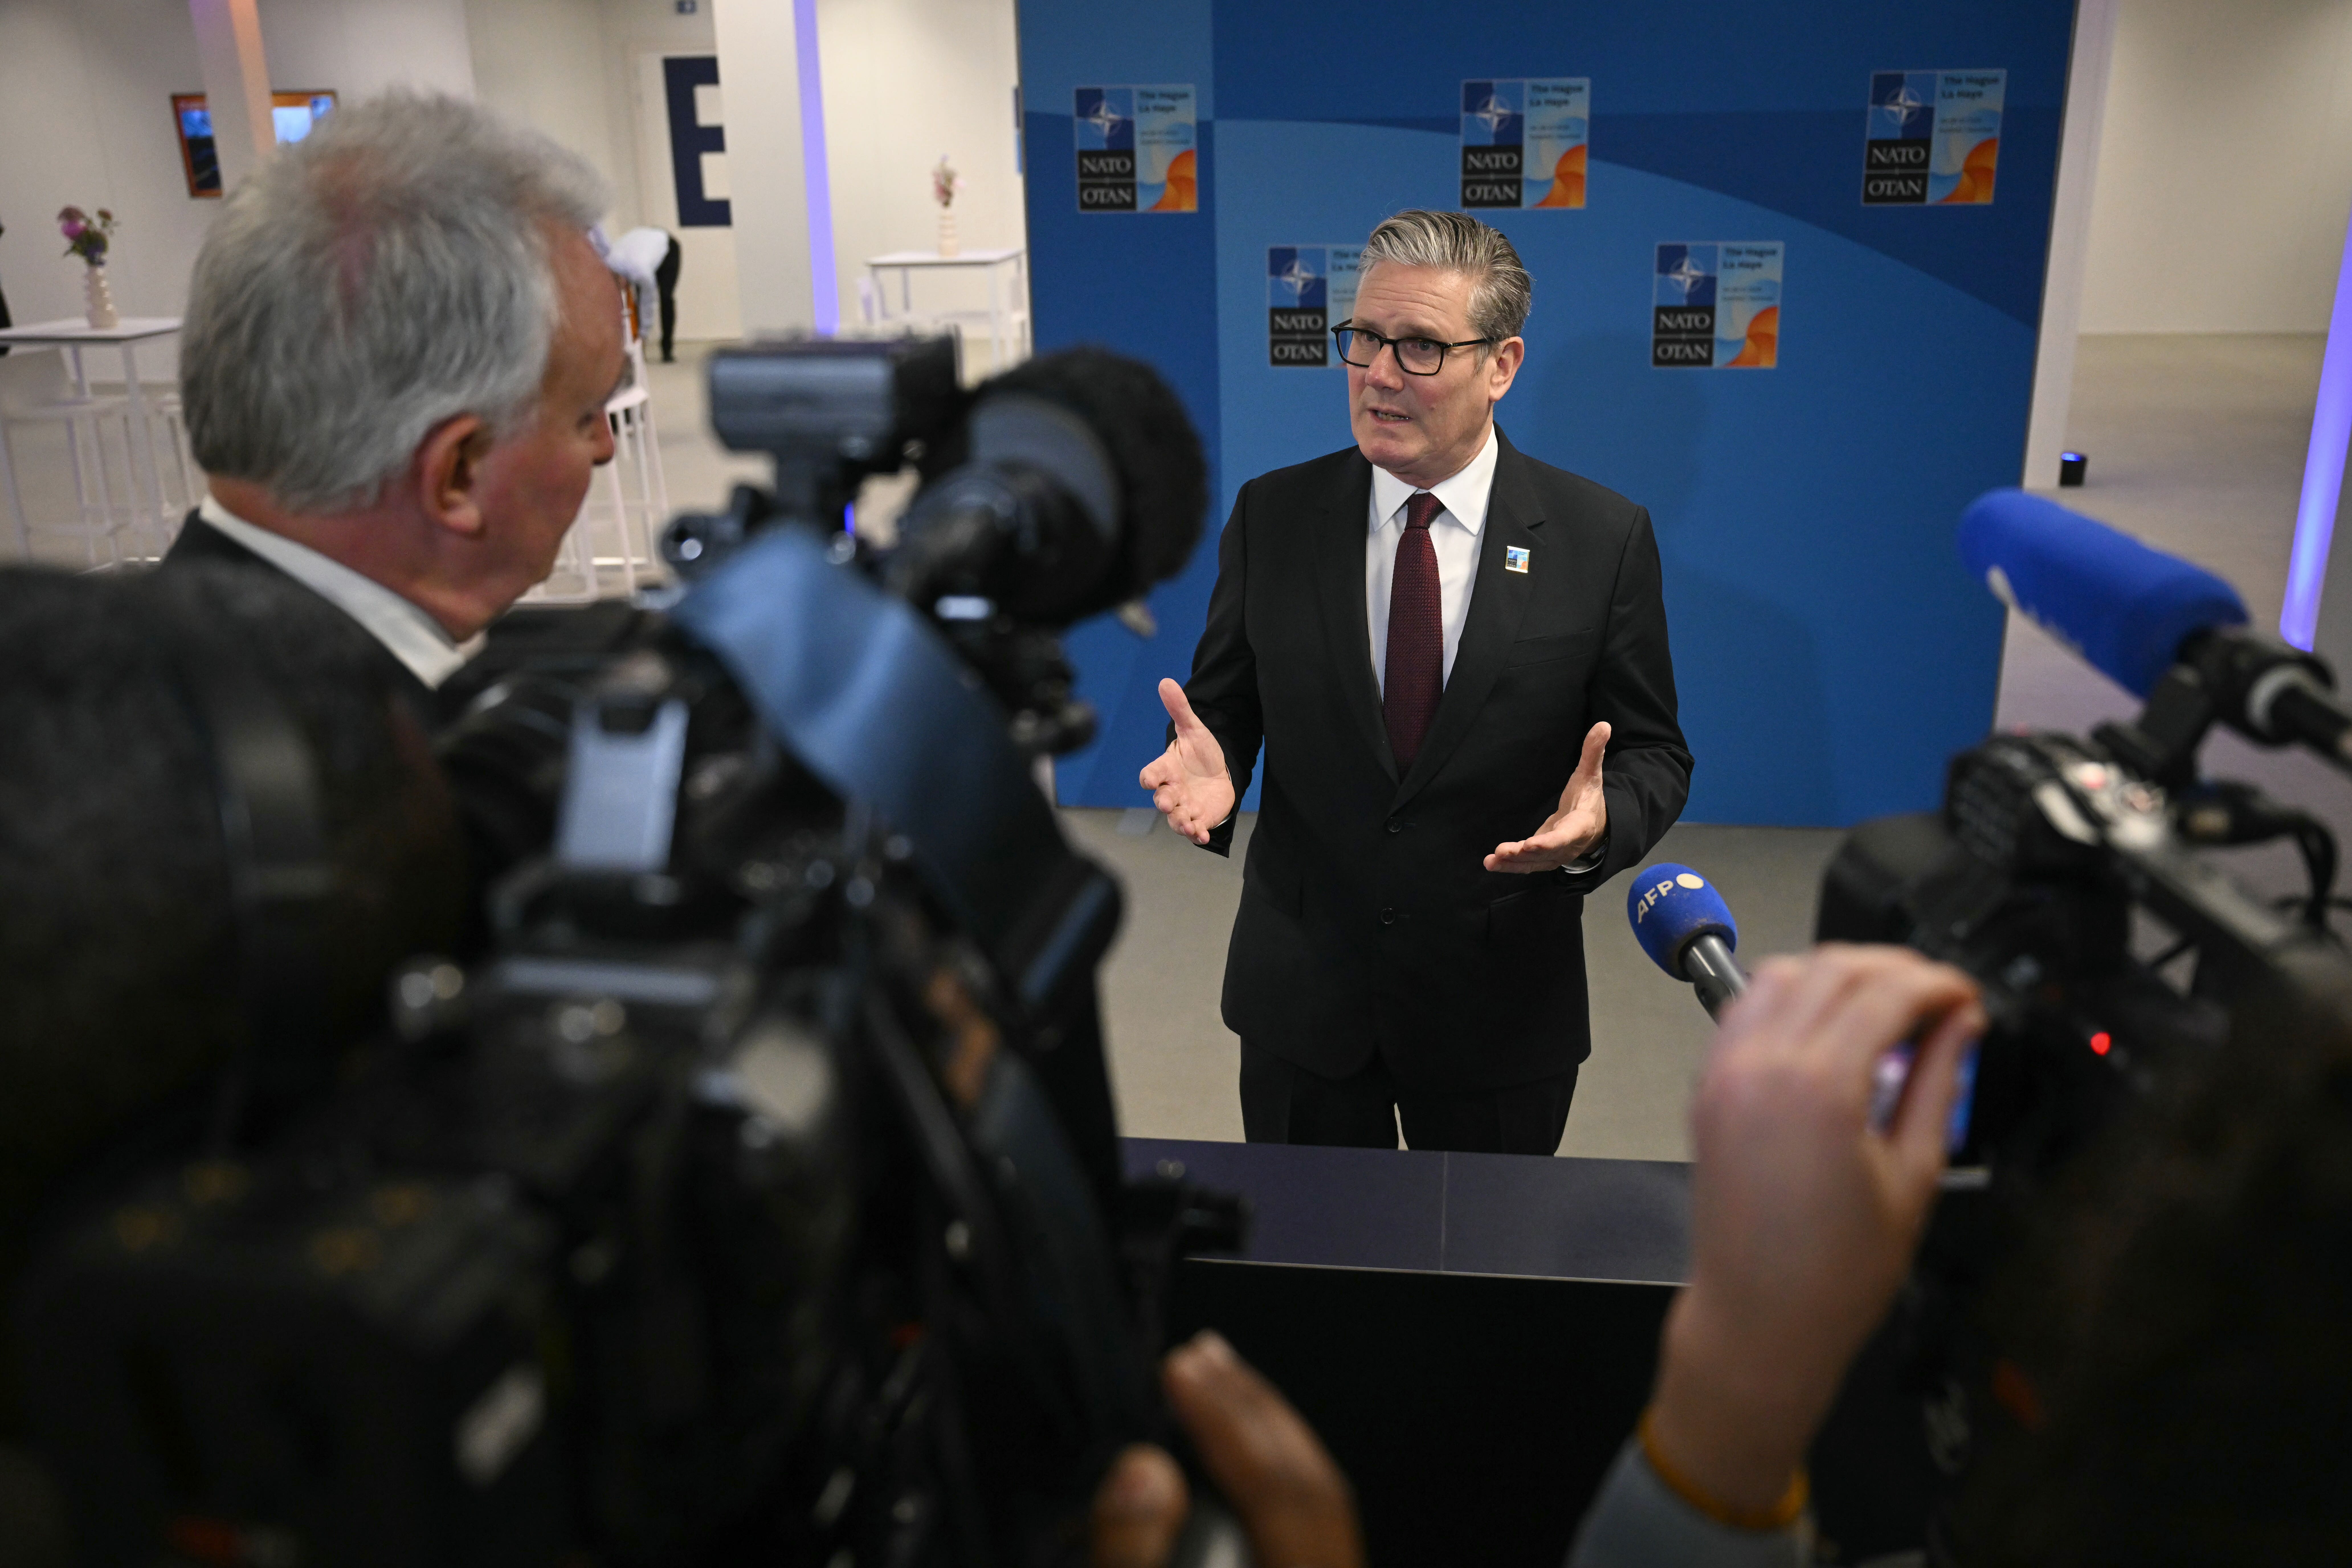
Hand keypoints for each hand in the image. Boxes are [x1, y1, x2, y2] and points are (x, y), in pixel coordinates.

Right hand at [1089, 1331, 1364, 1567]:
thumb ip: (1132, 1558)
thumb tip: (1141, 1469)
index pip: (1274, 1491)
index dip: (1223, 1421)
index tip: (1178, 1369)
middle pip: (1311, 1485)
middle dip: (1252, 1411)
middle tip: (1201, 1353)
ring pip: (1321, 1500)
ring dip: (1269, 1433)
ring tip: (1221, 1378)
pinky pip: (1317, 1523)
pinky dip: (1280, 1474)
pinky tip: (1246, 1448)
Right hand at [1139, 679, 1235, 845]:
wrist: (1218, 773)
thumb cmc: (1200, 753)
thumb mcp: (1193, 729)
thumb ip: (1179, 709)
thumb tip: (1166, 681)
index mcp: (1166, 769)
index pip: (1151, 774)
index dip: (1149, 777)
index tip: (1150, 779)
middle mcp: (1171, 790)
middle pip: (1162, 798)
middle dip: (1164, 801)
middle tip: (1167, 803)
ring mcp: (1184, 807)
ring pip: (1176, 819)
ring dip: (1180, 822)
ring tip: (1188, 824)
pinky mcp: (1199, 818)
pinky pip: (1194, 829)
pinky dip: (1197, 834)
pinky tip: (1203, 836)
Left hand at [1485, 721, 1609, 872]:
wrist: (1595, 825)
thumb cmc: (1588, 798)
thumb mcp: (1591, 775)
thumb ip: (1593, 752)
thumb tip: (1603, 725)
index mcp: (1580, 825)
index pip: (1565, 836)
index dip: (1550, 842)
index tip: (1532, 844)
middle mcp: (1568, 846)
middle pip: (1546, 853)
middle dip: (1525, 854)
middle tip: (1502, 852)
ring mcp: (1556, 856)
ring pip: (1534, 863)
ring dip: (1513, 864)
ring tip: (1491, 861)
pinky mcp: (1544, 859)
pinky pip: (1528, 866)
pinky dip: (1510, 867)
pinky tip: (1492, 863)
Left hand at [1646, 945, 1983, 1515]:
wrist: (1760, 1316)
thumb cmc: (1836, 1270)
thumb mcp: (1915, 1173)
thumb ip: (1939, 1083)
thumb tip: (1962, 1024)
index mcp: (1820, 1088)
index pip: (1887, 990)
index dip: (1938, 983)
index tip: (1966, 997)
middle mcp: (1762, 1066)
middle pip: (1835, 967)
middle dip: (1895, 969)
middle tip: (1937, 998)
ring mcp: (1726, 1071)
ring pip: (1784, 972)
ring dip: (1841, 974)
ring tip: (1888, 1008)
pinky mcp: (1708, 1085)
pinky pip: (1746, 1008)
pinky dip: (1791, 996)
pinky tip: (1830, 1025)